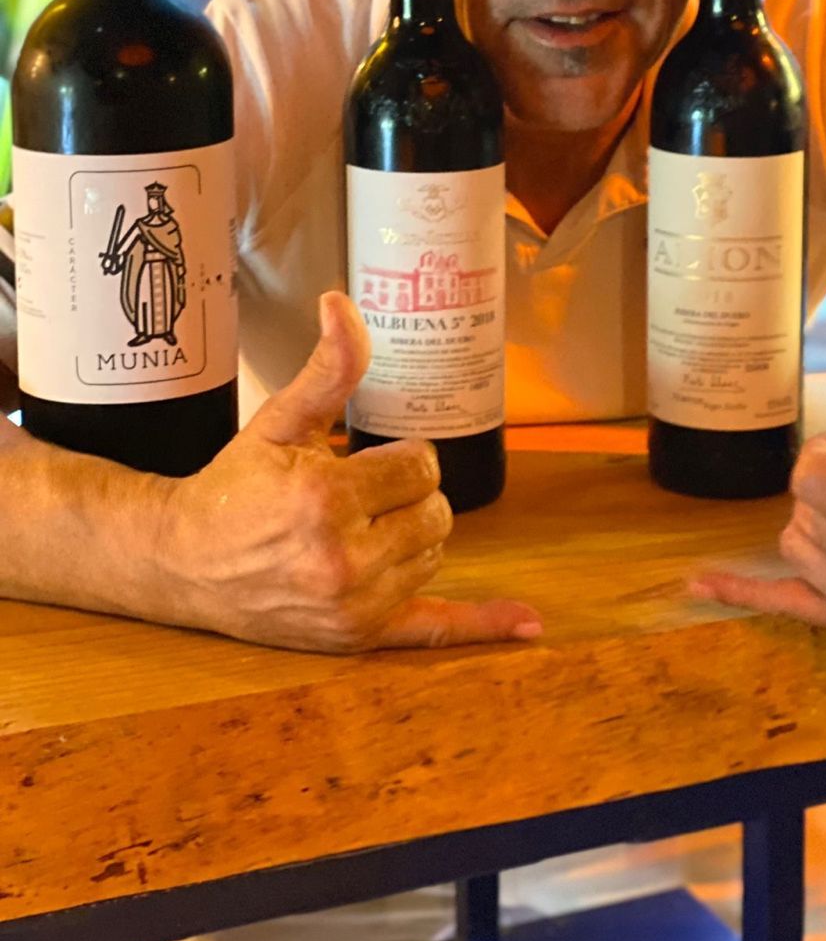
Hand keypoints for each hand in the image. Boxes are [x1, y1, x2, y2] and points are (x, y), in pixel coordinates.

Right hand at [156, 291, 541, 652]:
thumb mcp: (279, 421)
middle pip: (435, 511)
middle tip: (360, 495)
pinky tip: (528, 624)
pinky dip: (482, 625)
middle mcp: (343, 557)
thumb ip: (328, 369)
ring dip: (412, 536)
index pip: (421, 467)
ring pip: (435, 553)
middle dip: (407, 495)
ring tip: (361, 529)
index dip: (398, 459)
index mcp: (327, 498)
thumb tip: (343, 304)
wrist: (182, 562)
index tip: (362, 462)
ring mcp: (352, 604)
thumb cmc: (233, 487)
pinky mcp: (356, 636)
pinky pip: (434, 630)